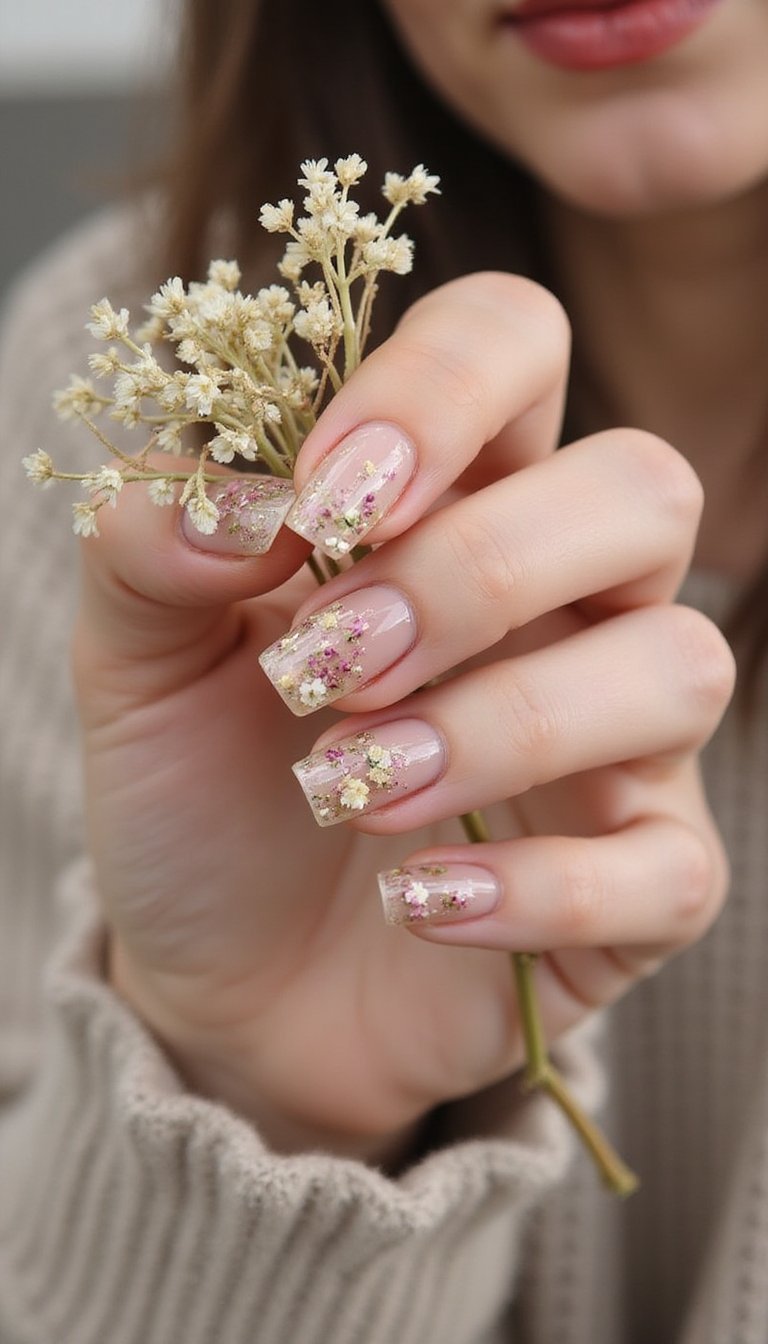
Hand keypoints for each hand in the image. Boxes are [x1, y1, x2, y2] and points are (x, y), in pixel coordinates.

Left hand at [73, 273, 733, 1161]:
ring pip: (678, 666)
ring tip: (350, 787)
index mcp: (449, 502)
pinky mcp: (635, 881)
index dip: (438, 390)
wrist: (226, 977)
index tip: (323, 504)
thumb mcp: (136, 662)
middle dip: (480, 569)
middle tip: (332, 666)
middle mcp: (563, 601)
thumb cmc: (201, 795)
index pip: (515, 344)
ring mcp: (616, 742)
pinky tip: (418, 902)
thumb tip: (239, 500)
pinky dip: (542, 888)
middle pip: (644, 489)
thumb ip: (150, 546)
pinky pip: (671, 867)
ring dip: (502, 724)